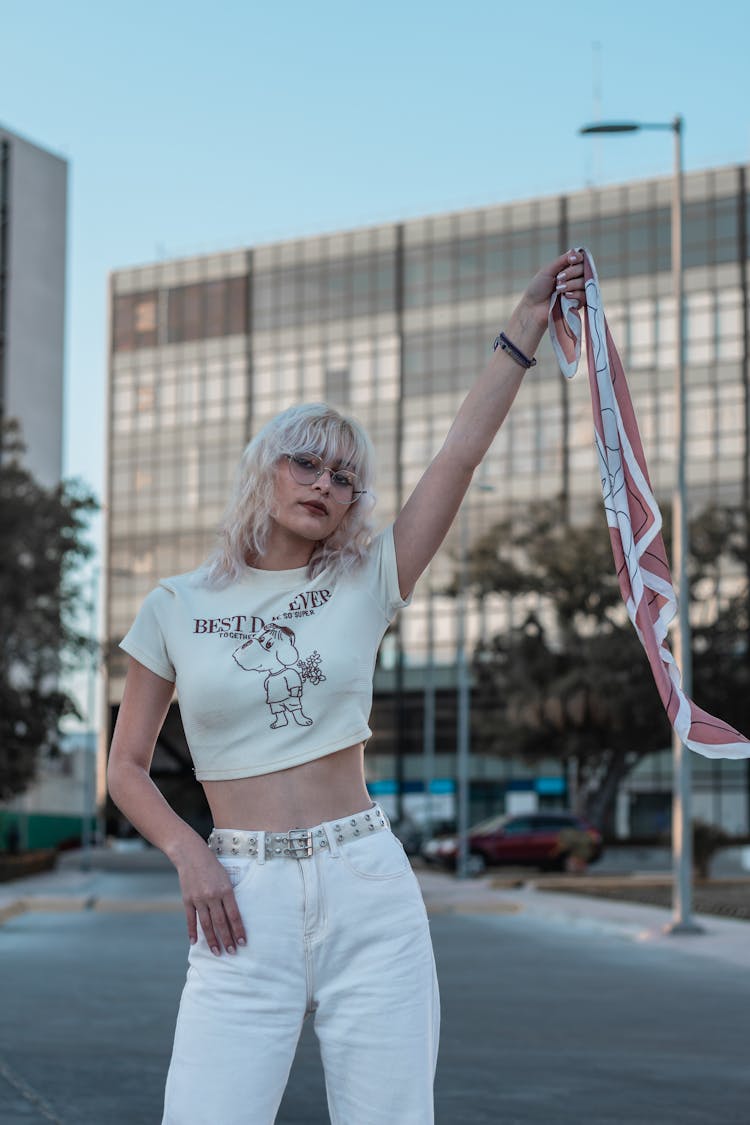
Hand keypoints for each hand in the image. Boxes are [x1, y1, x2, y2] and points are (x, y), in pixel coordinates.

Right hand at [175, 841, 246, 955]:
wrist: (191, 854)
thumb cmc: (213, 866)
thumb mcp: (226, 877)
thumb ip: (229, 896)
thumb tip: (233, 917)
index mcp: (226, 890)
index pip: (234, 915)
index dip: (238, 930)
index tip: (243, 943)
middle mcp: (213, 896)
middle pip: (221, 922)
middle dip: (227, 939)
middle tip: (232, 953)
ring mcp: (199, 899)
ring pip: (206, 924)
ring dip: (212, 940)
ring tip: (217, 952)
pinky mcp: (187, 900)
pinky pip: (190, 919)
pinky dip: (192, 932)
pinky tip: (195, 943)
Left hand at [520, 249, 585, 328]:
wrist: (533, 308)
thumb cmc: (537, 289)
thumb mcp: (548, 270)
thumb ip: (563, 260)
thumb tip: (576, 252)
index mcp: (566, 268)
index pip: (581, 259)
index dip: (578, 258)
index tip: (571, 260)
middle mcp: (573, 278)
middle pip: (584, 269)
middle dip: (571, 272)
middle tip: (559, 278)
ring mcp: (576, 290)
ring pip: (585, 282)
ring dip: (571, 284)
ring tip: (559, 289)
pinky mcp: (578, 303)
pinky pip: (585, 295)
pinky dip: (575, 294)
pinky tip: (565, 297)